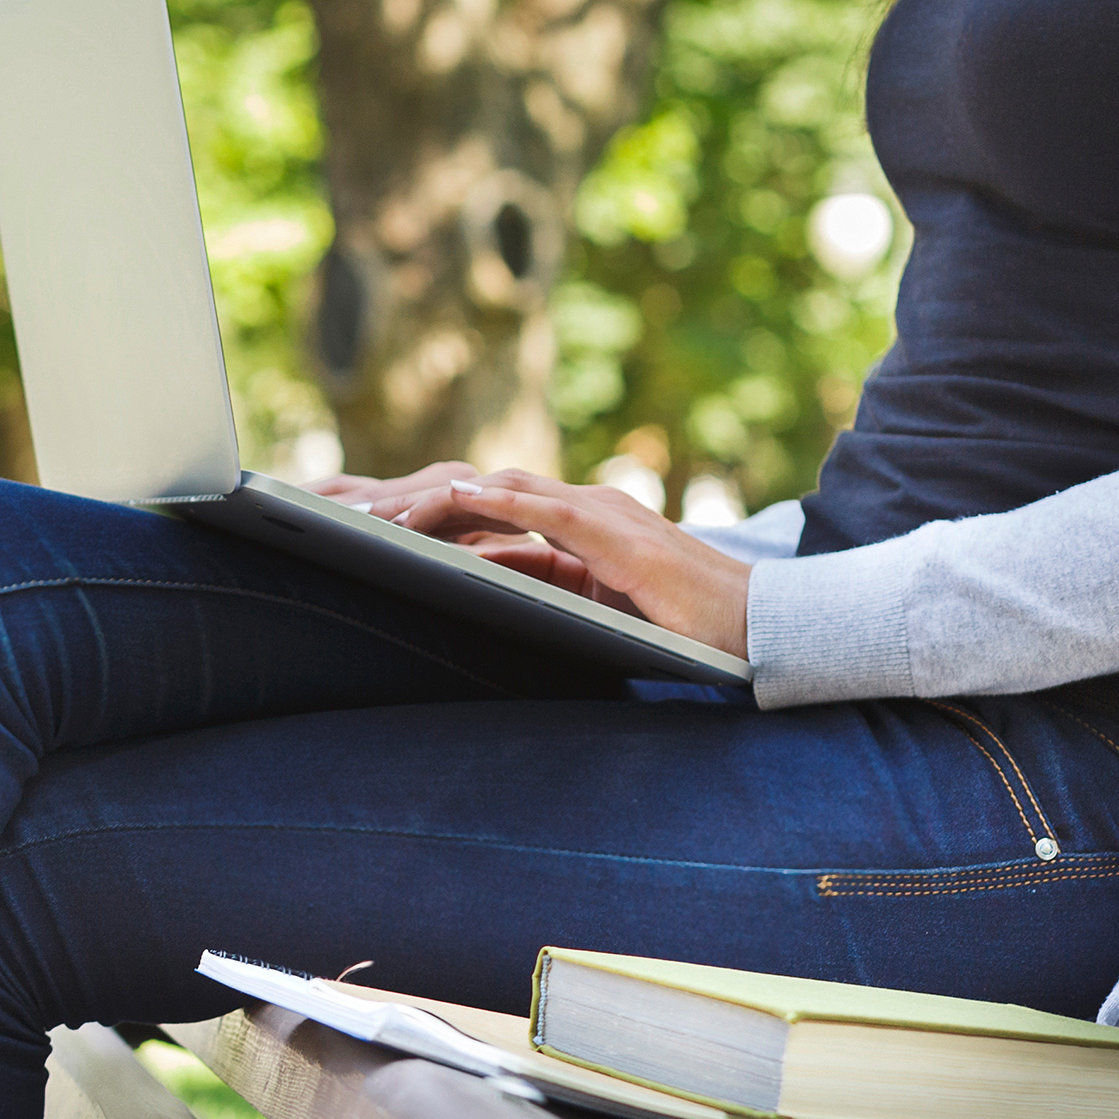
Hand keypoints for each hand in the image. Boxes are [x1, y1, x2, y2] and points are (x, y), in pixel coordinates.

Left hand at [381, 466, 752, 658]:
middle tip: (360, 516)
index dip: (434, 513)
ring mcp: (603, 515)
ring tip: (383, 512)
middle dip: (421, 501)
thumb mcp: (598, 609)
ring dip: (440, 498)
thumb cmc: (684, 628)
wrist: (758, 628)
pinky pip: (546, 508)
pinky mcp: (618, 535)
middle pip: (486, 491)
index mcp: (580, 527)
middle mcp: (587, 508)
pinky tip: (452, 498)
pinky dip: (496, 499)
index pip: (494, 509)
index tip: (380, 528)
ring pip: (504, 490)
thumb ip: (550, 592)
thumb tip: (487, 593)